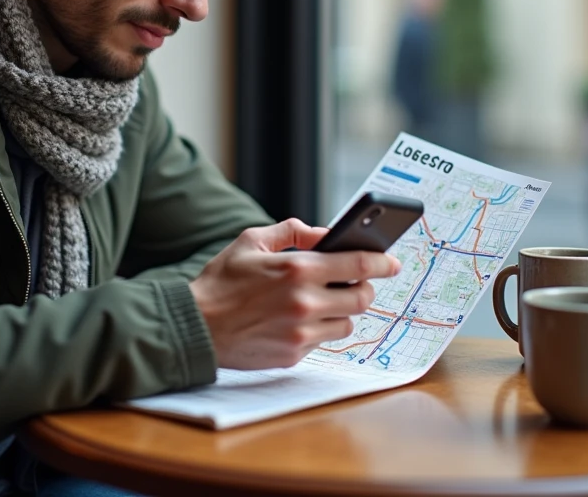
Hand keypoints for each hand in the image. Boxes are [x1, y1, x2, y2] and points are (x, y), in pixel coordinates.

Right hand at [189, 218, 400, 369]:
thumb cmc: (221, 282)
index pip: (358, 265)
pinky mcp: (293, 355)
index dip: (381, 263)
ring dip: (340, 311)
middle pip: (362, 299)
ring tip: (318, 303)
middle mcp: (305, 302)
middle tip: (353, 283)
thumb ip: (292, 232)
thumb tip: (323, 233)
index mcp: (297, 269)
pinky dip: (317, 330)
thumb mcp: (251, 241)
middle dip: (363, 289)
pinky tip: (295, 321)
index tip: (391, 263)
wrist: (195, 326)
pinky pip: (322, 341)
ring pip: (346, 323)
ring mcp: (300, 332)